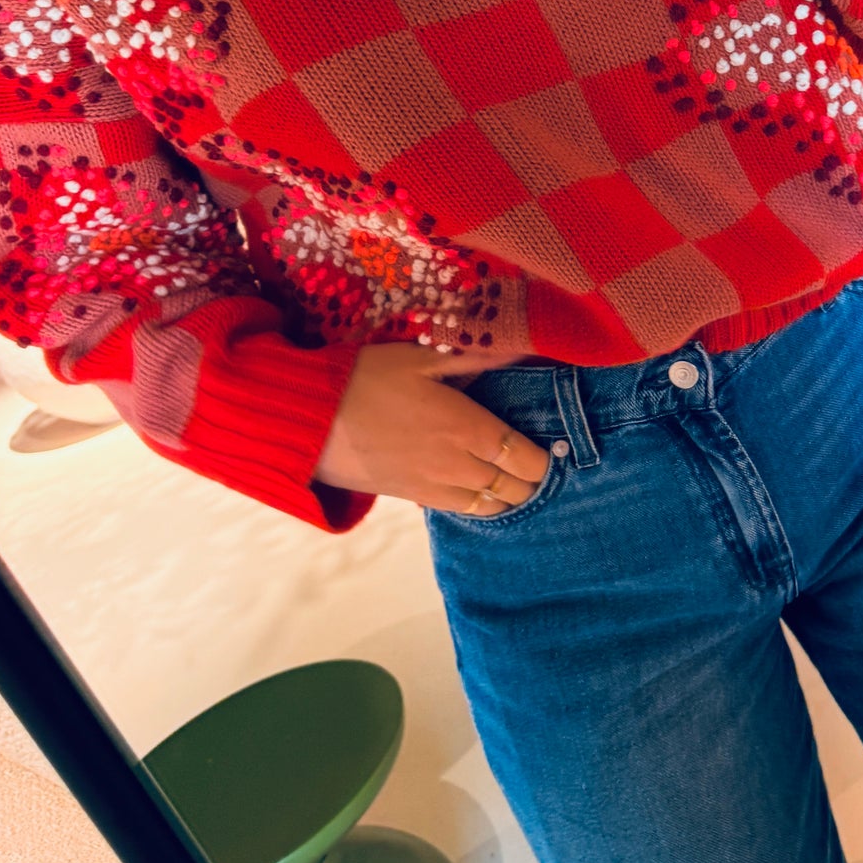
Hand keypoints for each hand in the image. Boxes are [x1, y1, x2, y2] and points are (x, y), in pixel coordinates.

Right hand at [315, 343, 549, 515]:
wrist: (308, 422)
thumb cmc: (366, 379)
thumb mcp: (421, 357)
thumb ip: (475, 359)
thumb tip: (520, 351)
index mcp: (467, 428)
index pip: (525, 459)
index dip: (545, 461)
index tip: (553, 450)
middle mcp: (457, 466)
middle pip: (512, 489)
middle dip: (531, 481)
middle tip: (540, 465)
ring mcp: (433, 488)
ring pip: (487, 507)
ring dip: (507, 497)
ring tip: (516, 481)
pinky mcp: (410, 499)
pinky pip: (458, 511)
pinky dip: (477, 504)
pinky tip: (479, 489)